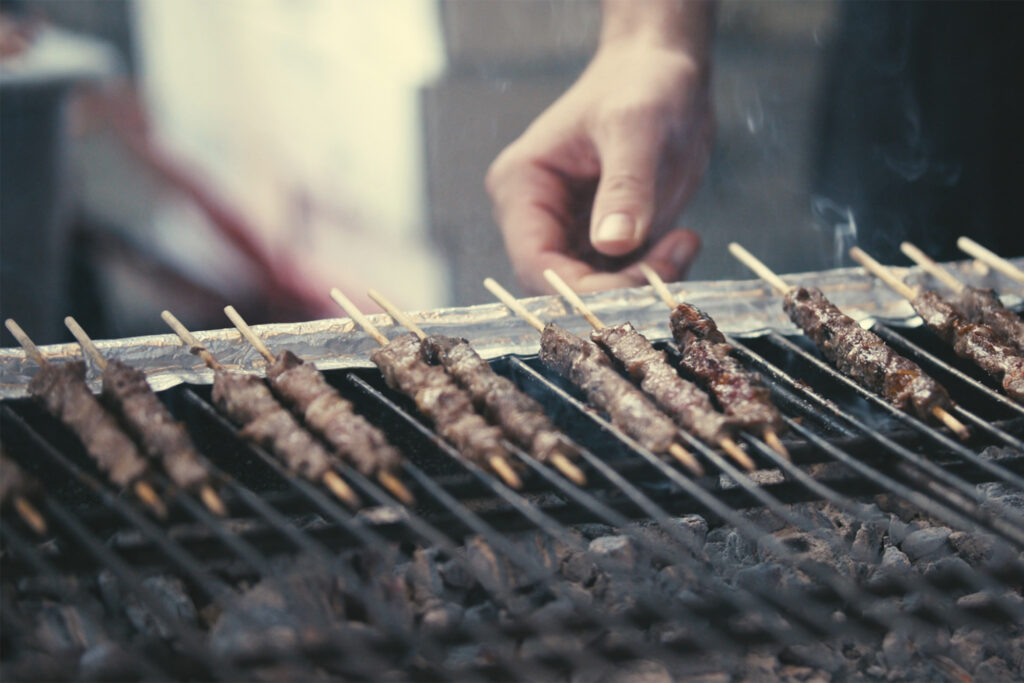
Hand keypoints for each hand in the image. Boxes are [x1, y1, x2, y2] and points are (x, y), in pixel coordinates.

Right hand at [487, 37, 712, 293]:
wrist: (665, 71)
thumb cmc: (642, 84)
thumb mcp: (636, 128)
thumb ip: (625, 187)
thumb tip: (613, 243)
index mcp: (521, 187)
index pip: (536, 266)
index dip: (582, 290)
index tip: (640, 282)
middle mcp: (535, 216)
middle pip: (564, 286)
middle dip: (619, 287)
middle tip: (674, 260)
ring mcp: (568, 230)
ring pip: (595, 288)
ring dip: (641, 283)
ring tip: (683, 244)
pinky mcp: (602, 238)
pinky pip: (620, 276)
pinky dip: (652, 273)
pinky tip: (682, 242)